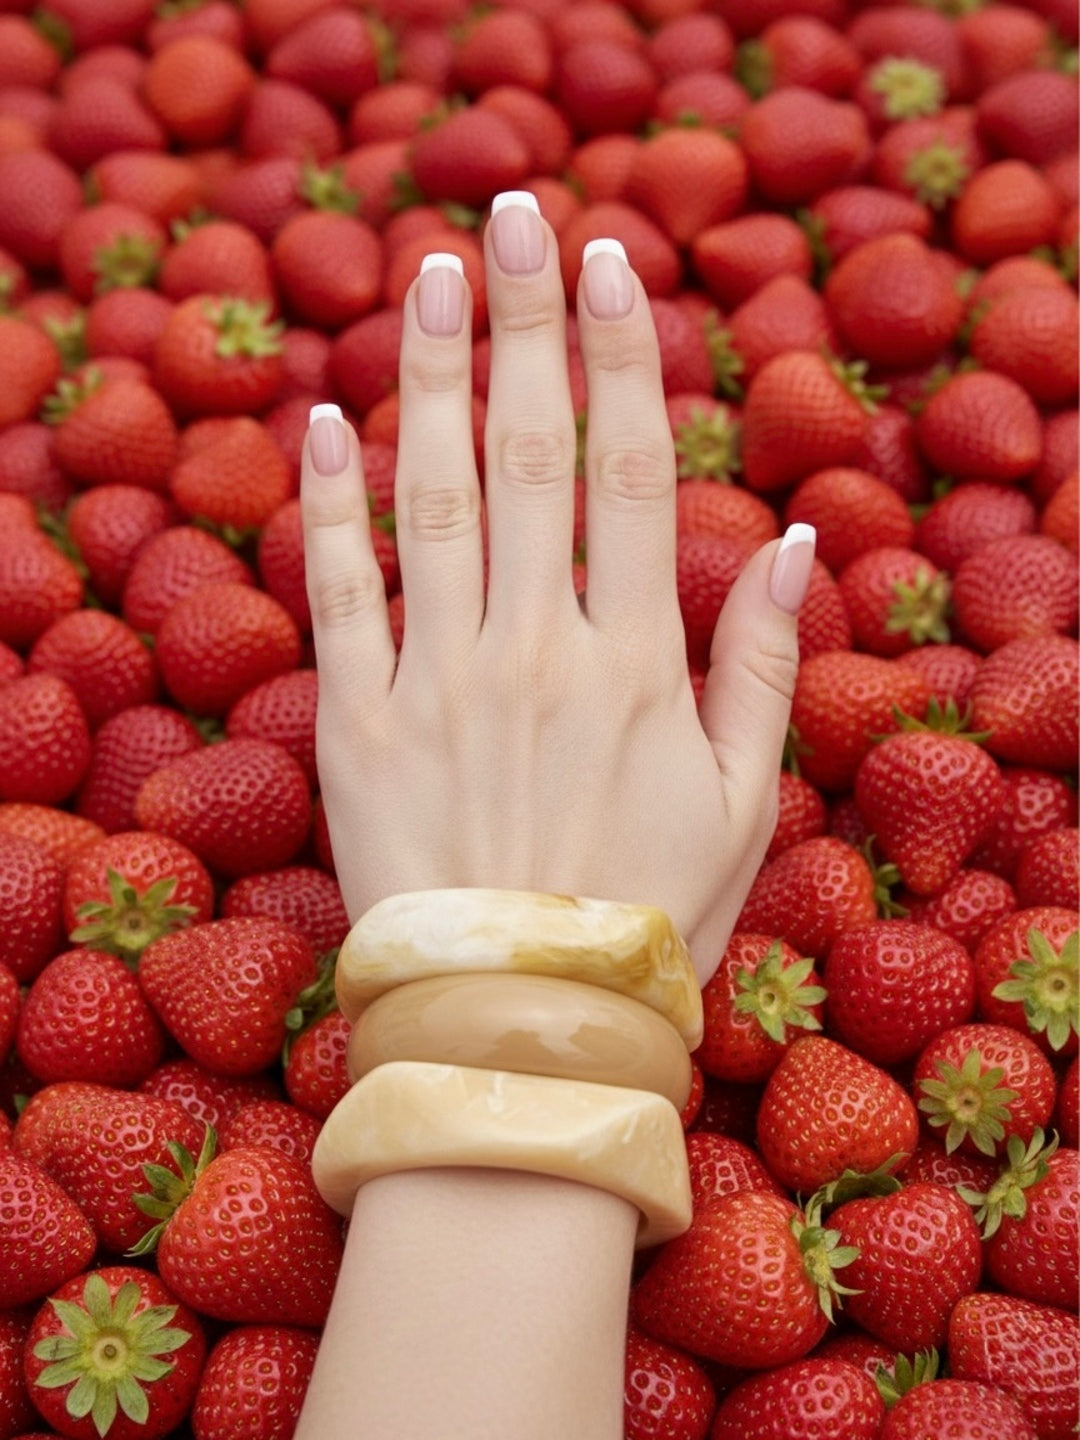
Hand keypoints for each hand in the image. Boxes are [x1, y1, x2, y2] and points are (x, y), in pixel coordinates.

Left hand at [300, 194, 814, 984]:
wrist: (519, 1028)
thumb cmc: (645, 915)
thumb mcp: (744, 802)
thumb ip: (760, 665)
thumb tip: (788, 536)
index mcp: (632, 662)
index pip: (627, 470)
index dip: (621, 357)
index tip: (613, 264)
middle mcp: (532, 650)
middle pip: (528, 451)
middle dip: (526, 321)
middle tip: (518, 214)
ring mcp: (434, 683)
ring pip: (432, 497)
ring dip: (432, 375)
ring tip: (432, 274)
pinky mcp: (352, 727)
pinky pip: (337, 594)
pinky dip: (326, 504)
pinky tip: (324, 418)